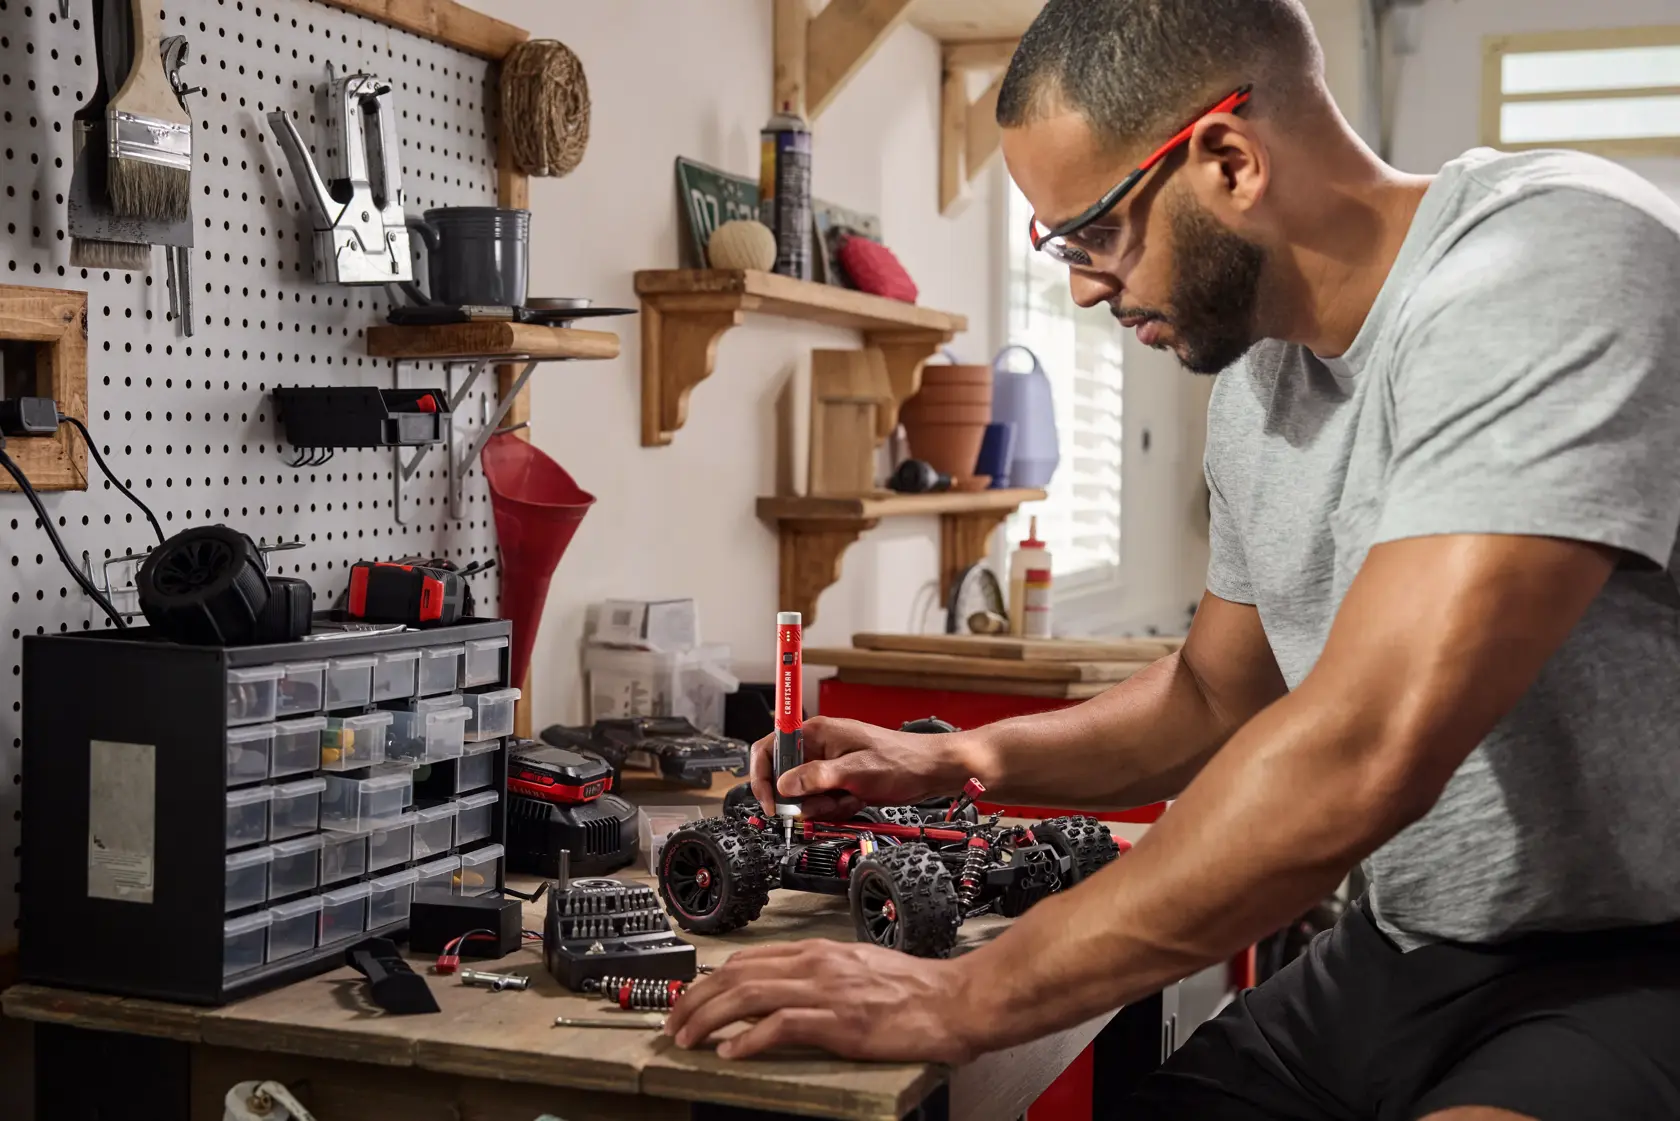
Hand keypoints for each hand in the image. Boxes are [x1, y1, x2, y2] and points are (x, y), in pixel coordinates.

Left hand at [664, 940, 985, 1061]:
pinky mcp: (840, 1021)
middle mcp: (816, 965)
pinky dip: (748, 1039)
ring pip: (748, 995)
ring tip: (688, 1039)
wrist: (955, 1000)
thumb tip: (775, 998)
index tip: (689, 1001)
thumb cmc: (913, 990)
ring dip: (709, 1018)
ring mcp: (827, 991)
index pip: (746, 959)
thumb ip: (815, 979)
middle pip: (736, 975)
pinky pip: (781, 1026)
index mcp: (818, 952)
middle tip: (673, 1024)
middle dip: (695, 1000)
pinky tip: (731, 1052)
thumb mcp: (855, 971)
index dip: (708, 981)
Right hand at [748, 715, 966, 819]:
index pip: (769, 748)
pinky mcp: (839, 780)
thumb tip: (784, 785)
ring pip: (804, 795)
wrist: (929, 771)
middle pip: (785, 778)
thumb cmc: (901, 760)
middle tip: (823, 804)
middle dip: (802, 799)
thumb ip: (816, 777)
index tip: (771, 801)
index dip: (763, 776)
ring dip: (823, 806)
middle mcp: (818, 746)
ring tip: (847, 799)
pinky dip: (835, 809)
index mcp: (816, 733)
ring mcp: (828, 764)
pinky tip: (855, 801)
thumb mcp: (855, 770)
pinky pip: (822, 802)